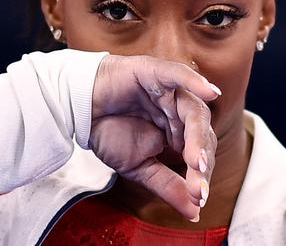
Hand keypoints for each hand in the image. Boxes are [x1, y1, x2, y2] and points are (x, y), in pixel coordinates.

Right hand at [89, 55, 219, 220]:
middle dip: (200, 160)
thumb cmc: (107, 131)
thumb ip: (168, 185)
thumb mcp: (139, 166)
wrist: (76, 110)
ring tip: (195, 161)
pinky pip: (178, 75)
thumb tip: (195, 213)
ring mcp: (168, 90)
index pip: (200, 153)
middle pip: (201, 133)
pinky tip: (210, 92)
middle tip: (197, 185)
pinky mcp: (154, 72)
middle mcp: (177, 110)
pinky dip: (194, 81)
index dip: (200, 175)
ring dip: (197, 136)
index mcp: (178, 131)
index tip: (198, 198)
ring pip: (193, 110)